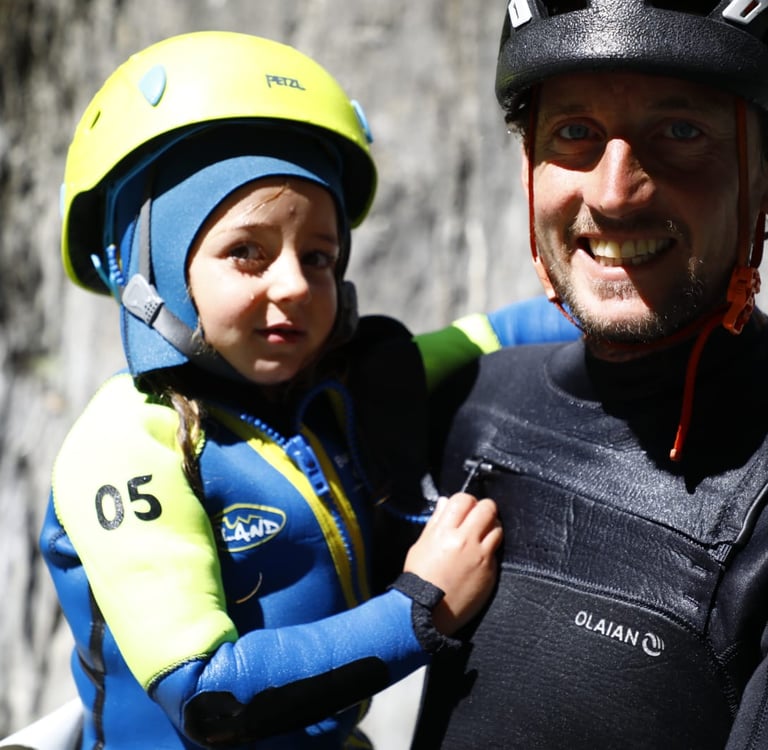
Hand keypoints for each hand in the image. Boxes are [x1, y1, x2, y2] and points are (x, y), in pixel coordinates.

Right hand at [403, 492, 501, 634]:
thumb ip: (435, 521)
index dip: (466, 501)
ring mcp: (480, 556)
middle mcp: (465, 540)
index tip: (465, 508)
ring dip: (491, 528)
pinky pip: (496, 551)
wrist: (425, 611)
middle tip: (478, 518)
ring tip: (481, 536)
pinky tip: (479, 557)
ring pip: (498, 528)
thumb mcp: (421, 545)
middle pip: (487, 508)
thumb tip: (445, 502)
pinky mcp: (490, 572)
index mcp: (445, 532)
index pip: (464, 499)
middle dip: (484, 509)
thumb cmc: (419, 577)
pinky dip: (490, 550)